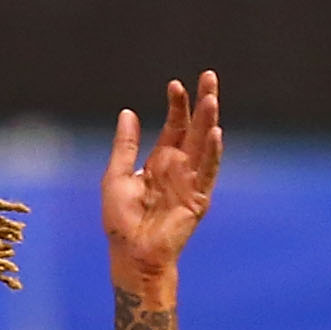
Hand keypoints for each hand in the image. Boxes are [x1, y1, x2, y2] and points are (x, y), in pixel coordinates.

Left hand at [103, 71, 221, 294]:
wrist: (131, 253)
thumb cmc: (121, 220)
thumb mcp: (116, 176)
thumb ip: (124, 146)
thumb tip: (127, 113)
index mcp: (161, 161)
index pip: (174, 126)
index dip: (177, 105)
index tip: (175, 84)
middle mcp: (179, 167)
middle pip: (194, 128)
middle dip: (202, 103)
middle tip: (209, 76)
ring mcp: (191, 181)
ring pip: (204, 145)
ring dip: (209, 121)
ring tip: (212, 98)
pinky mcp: (198, 197)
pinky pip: (207, 171)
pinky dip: (211, 152)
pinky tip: (214, 133)